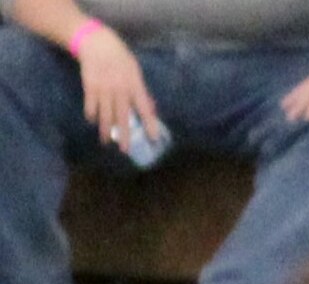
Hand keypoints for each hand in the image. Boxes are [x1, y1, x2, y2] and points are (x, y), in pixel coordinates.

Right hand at [73, 29, 156, 150]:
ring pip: (105, 114)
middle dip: (124, 134)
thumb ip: (141, 91)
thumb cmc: (120, 58)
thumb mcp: (135, 71)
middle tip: (125, 150)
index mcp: (134, 85)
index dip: (150, 124)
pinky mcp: (90, 86)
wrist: (97, 44)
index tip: (153, 139)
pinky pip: (91, 105)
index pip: (144, 109)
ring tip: (106, 142)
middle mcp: (120, 90)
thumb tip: (150, 109)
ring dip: (106, 129)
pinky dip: (92, 114)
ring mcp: (104, 89)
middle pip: (123, 116)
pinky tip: (93, 122)